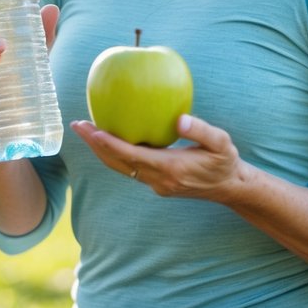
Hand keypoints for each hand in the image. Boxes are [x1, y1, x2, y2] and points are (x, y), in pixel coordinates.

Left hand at [70, 114, 242, 199]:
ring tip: (86, 130)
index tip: (91, 129)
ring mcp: (155, 184)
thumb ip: (201, 131)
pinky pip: (129, 168)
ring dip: (101, 150)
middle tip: (76, 125)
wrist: (230, 187)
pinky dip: (115, 154)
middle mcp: (158, 179)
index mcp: (170, 168)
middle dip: (95, 145)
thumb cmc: (225, 162)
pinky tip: (109, 139)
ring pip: (120, 167)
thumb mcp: (221, 142)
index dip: (108, 143)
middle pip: (117, 163)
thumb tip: (179, 119)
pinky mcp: (156, 183)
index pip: (131, 155)